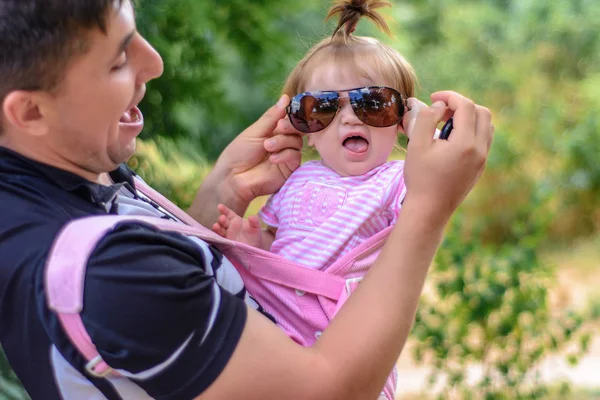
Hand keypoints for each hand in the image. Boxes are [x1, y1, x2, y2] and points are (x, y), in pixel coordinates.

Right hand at [213, 204, 263, 247]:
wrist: (253, 249)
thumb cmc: (254, 236)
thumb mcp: (256, 228)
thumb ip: (255, 222)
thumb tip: (252, 217)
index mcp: (235, 220)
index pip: (227, 213)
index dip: (223, 209)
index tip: (220, 206)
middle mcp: (228, 226)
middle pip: (222, 221)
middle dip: (221, 219)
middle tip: (222, 218)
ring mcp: (225, 235)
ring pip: (218, 230)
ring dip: (216, 228)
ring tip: (216, 226)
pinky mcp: (223, 244)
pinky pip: (218, 240)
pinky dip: (215, 238)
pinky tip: (215, 236)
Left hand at [214, 95, 302, 204]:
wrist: (233, 178)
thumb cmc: (239, 153)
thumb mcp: (255, 132)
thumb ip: (272, 116)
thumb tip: (286, 97)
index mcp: (273, 130)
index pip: (290, 119)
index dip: (291, 115)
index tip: (288, 112)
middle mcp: (282, 142)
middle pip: (297, 129)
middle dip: (290, 126)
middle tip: (280, 127)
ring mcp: (286, 156)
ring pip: (297, 142)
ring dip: (283, 141)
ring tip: (267, 146)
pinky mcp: (289, 169)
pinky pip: (295, 157)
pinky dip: (285, 155)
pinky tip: (272, 159)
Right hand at [401, 91, 493, 219]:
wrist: (430, 210)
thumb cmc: (420, 178)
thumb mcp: (417, 145)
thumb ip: (427, 119)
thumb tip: (440, 106)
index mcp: (465, 143)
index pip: (466, 106)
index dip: (450, 96)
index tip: (434, 97)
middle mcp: (480, 150)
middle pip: (482, 112)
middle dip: (461, 105)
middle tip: (440, 112)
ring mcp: (483, 159)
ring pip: (487, 125)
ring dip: (469, 117)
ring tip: (446, 125)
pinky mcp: (480, 167)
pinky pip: (484, 139)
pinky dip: (472, 130)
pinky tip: (451, 139)